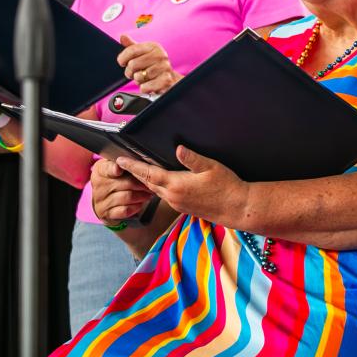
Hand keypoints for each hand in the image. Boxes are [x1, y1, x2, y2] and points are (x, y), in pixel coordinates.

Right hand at [91, 158, 155, 224]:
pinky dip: (135, 207)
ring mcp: (100, 201)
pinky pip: (125, 210)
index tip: (120, 169)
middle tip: (151, 183)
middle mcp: (98, 186)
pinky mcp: (106, 214)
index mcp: (100, 170)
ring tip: (149, 193)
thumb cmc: (116, 181)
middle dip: (140, 184)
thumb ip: (125, 163)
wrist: (107, 202)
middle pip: (124, 183)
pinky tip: (140, 203)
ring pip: (126, 197)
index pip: (107, 169)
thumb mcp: (117, 168)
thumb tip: (137, 160)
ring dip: (141, 195)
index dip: (114, 169)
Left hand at [114, 146, 250, 227]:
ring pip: (155, 190)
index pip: (148, 174)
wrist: (236, 208)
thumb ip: (192, 158)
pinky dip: (157, 187)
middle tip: (125, 163)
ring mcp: (177, 204)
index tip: (120, 160)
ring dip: (146, 181)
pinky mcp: (183, 208)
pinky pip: (164, 196)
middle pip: (148, 183)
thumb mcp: (211, 167)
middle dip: (136, 173)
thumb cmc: (226, 186)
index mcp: (177, 185)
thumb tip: (178, 149)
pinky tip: (160, 181)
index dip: (133, 166)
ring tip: (139, 170)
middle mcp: (173, 197)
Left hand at [117, 36, 180, 94]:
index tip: (122, 62)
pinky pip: (145, 87)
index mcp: (154, 47)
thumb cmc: (154, 67)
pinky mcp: (166, 81)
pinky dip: (144, 88)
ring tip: (144, 78)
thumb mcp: (144, 54)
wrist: (171, 80)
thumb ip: (132, 46)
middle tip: (135, 73)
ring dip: (138, 81)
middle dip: (130, 72)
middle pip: (133, 64)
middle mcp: (161, 55)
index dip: (122, 58)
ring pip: (138, 76)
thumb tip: (123, 36)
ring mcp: (164, 68)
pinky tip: (150, 85)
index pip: (131, 50)